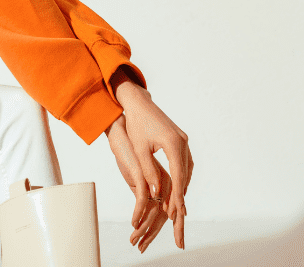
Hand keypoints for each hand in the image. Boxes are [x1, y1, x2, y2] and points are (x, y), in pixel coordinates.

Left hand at [105, 82, 192, 251]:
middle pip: (184, 176)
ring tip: (177, 207)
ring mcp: (184, 141)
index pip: (177, 176)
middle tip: (177, 218)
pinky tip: (177, 188)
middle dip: (180, 197)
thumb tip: (156, 195)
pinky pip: (184, 163)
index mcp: (173, 144)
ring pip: (186, 171)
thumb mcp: (139, 149)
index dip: (177, 197)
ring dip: (182, 188)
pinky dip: (181, 177)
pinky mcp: (181, 140)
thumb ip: (148, 171)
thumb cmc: (135, 124)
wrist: (139, 103)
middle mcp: (183, 142)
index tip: (176, 214)